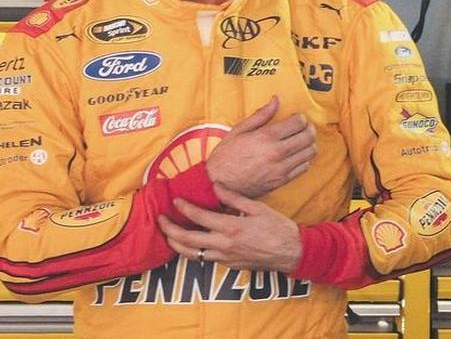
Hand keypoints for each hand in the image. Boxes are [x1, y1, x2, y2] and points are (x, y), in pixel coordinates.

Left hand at [158, 185, 302, 272]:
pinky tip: (191, 244)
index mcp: (231, 227)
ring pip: (191, 254)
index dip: (184, 208)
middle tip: (160, 220)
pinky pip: (205, 259)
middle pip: (187, 239)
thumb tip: (216, 186)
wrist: (290, 252)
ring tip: (168, 235)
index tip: (175, 201)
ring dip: (176, 244)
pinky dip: (193, 251)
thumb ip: (234, 198)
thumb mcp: (258, 208)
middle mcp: (224, 244)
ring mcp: (225, 257)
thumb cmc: (278, 228)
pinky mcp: (228, 265)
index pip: (199, 217)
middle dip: (169, 229)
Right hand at [205, 96, 316, 197]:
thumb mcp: (238, 131)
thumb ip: (260, 115)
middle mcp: (277, 152)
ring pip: (310, 152)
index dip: (300, 117)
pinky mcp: (282, 181)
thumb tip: (276, 100)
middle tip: (302, 127)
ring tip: (300, 141)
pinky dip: (304, 159)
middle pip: (308, 136)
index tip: (295, 118)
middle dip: (308, 128)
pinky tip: (295, 156)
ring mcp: (281, 168)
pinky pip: (304, 167)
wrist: (217, 185)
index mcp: (266, 137)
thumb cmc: (225, 157)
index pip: (298, 122)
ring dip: (309, 144)